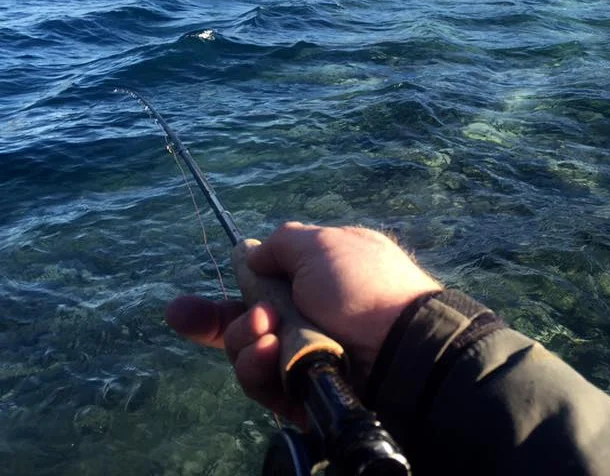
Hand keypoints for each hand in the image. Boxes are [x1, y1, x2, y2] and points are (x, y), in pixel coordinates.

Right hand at [164, 222, 441, 422]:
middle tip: (254, 321)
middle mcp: (306, 321)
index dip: (220, 303)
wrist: (401, 343)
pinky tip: (272, 355)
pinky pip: (264, 385)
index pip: (256, 292)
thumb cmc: (363, 285)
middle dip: (226, 325)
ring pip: (249, 358)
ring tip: (270, 335)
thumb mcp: (321, 244)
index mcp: (313, 282)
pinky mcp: (303, 396)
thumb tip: (251, 253)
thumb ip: (280, 245)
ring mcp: (305, 360)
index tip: (178, 311)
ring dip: (250, 344)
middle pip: (244, 330)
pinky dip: (261, 369)